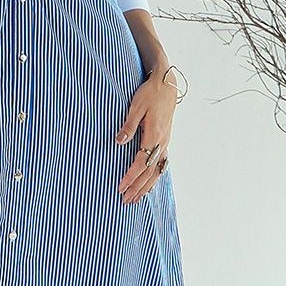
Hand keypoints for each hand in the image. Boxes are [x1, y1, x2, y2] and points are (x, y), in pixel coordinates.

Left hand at [115, 67, 176, 202]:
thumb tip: (118, 142)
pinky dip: (154, 178)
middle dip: (137, 188)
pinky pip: (161, 165)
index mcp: (154, 136)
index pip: (141, 163)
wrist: (166, 85)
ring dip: (146, 186)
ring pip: (157, 171)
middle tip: (125, 201)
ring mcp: (165, 143)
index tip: (120, 187)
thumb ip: (128, 126)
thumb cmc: (150, 94)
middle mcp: (162, 142)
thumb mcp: (136, 107)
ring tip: (136, 199)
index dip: (130, 177)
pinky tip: (148, 185)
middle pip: (150, 172)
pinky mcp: (165, 141)